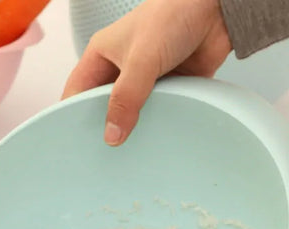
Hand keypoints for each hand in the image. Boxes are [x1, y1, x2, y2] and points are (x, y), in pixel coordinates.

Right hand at [62, 0, 231, 145]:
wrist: (217, 10)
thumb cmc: (173, 14)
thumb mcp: (141, 59)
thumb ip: (126, 98)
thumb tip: (112, 135)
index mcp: (101, 55)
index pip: (77, 91)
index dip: (72, 115)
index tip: (75, 142)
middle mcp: (120, 69)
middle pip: (102, 106)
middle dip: (103, 126)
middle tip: (102, 153)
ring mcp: (143, 80)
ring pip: (130, 112)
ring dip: (131, 128)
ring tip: (126, 154)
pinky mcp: (167, 88)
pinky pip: (155, 113)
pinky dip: (155, 125)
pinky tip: (152, 140)